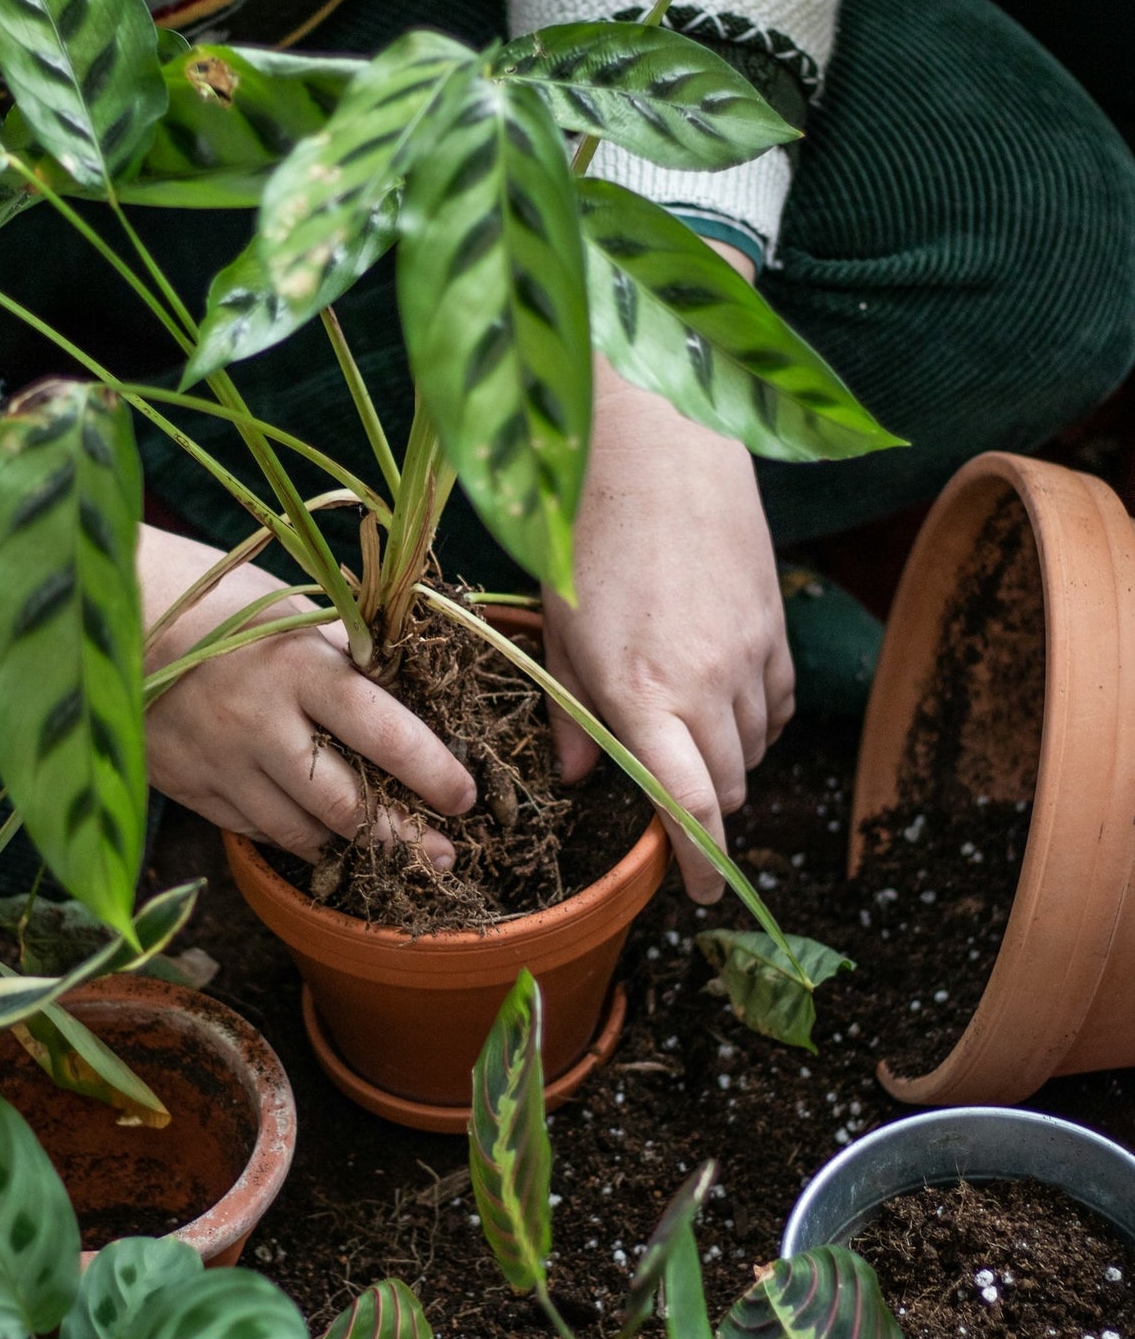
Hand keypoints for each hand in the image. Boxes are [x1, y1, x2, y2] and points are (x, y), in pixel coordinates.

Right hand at [137, 525, 475, 867]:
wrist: (107, 614)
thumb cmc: (214, 599)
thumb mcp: (289, 608)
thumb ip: (343, 653)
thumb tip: (406, 688)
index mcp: (299, 666)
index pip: (386, 733)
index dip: (434, 773)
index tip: (464, 797)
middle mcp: (261, 723)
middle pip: (348, 804)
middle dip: (404, 836)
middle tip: (443, 853)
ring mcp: (220, 761)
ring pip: (302, 832)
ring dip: (350, 844)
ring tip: (384, 847)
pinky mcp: (186, 785)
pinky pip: (254, 831)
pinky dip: (292, 835)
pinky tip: (315, 832)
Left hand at [542, 347, 794, 902]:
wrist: (657, 449)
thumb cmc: (587, 537)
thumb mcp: (559, 628)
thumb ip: (571, 708)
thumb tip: (574, 773)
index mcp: (642, 692)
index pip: (688, 802)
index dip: (696, 858)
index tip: (694, 890)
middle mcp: (707, 683)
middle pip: (729, 785)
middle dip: (703, 809)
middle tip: (668, 798)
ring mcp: (750, 654)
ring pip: (756, 747)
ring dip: (726, 762)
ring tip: (683, 734)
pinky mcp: (775, 626)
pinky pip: (779, 704)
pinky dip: (756, 723)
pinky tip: (723, 702)